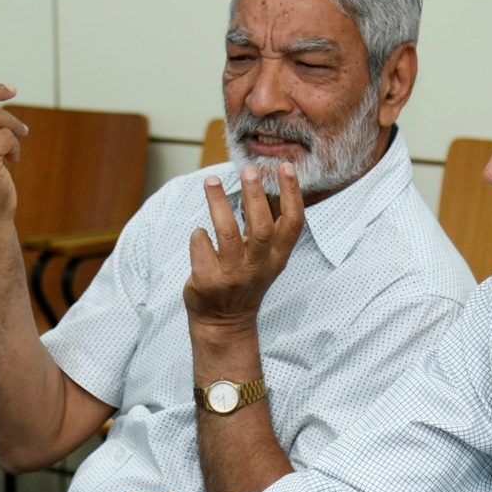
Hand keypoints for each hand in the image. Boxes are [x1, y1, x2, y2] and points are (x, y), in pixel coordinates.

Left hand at [184, 164, 303, 335]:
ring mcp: (232, 276)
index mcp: (277, 258)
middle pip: (262, 228)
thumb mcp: (266, 260)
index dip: (292, 195)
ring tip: (210, 181)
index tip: (286, 168)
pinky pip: (201, 248)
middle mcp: (258, 267)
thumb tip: (261, 184)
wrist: (223, 323)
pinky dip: (199, 236)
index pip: (293, 224)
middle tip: (248, 171)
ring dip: (218, 204)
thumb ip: (267, 230)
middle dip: (255, 196)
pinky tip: (199, 232)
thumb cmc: (244, 281)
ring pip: (227, 234)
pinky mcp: (207, 282)